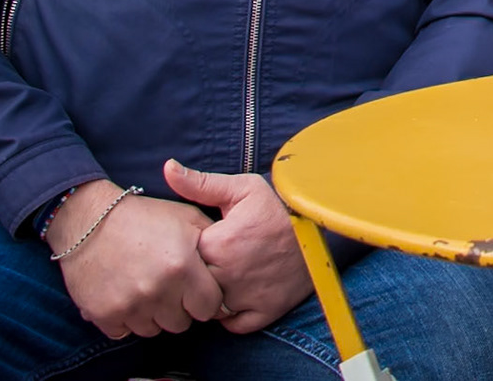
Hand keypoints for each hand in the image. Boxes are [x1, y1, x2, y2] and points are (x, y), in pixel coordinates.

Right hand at [48, 178, 224, 337]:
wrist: (90, 220)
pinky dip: (127, 319)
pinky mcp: (104, 314)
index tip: (197, 288)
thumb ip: (213, 242)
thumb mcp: (187, 218)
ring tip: (148, 289)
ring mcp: (129, 305)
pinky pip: (125, 332)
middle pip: (182, 323)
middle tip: (171, 288)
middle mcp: (157, 290)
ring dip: (154, 314)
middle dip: (181, 308)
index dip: (205, 298)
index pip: (210, 307)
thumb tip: (230, 265)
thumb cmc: (144, 216)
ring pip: (154, 329)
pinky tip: (127, 296)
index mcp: (183, 267)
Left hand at [165, 159, 312, 332]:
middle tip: (214, 259)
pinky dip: (230, 315)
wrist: (324, 227)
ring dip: (211, 295)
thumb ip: (200, 183)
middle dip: (198, 274)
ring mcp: (246, 297)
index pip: (183, 256)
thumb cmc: (281, 205)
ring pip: (209, 307)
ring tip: (224, 275)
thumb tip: (168, 168)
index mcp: (218, 244)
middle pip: (193, 283)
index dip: (191, 249)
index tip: (205, 241)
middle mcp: (228, 276)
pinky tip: (236, 295)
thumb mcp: (243, 188)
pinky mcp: (265, 311)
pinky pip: (233, 324)